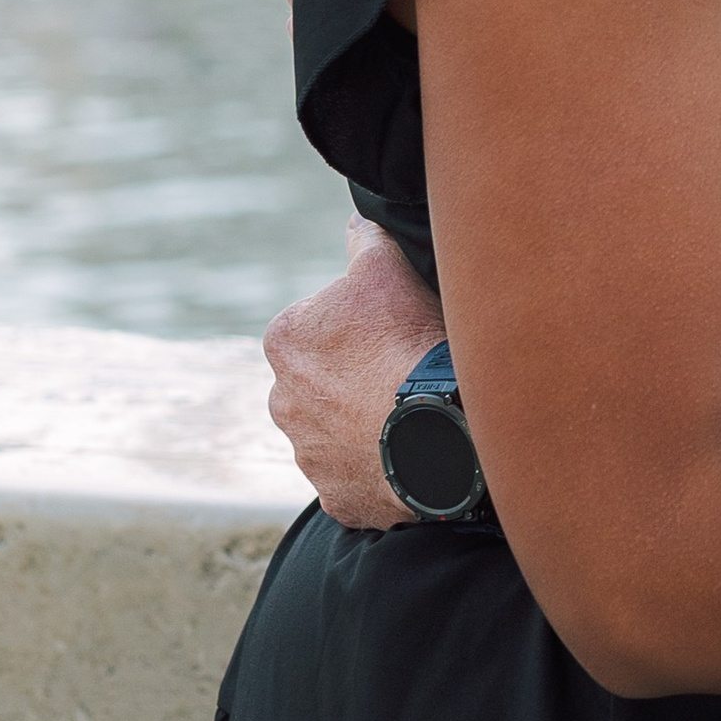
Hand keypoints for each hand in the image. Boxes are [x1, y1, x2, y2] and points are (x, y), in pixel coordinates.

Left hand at [263, 217, 446, 526]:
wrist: (439, 427)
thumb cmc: (407, 341)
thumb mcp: (385, 267)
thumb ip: (362, 241)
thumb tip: (356, 222)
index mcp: (283, 342)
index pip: (317, 327)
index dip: (358, 325)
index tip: (392, 331)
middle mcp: (282, 402)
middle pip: (322, 382)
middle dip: (354, 378)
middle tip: (402, 371)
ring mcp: (308, 456)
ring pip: (337, 432)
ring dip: (365, 424)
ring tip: (412, 412)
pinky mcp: (336, 498)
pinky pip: (357, 478)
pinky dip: (380, 467)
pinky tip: (411, 449)